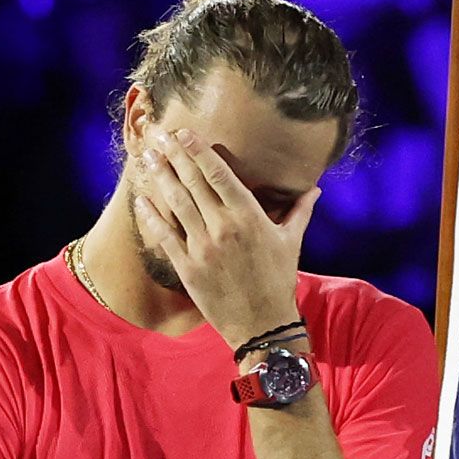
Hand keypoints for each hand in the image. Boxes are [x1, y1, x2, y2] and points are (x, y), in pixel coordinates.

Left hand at [134, 127, 321, 348]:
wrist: (263, 324)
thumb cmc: (280, 281)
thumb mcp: (291, 242)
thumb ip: (300, 211)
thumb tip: (316, 189)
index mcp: (250, 217)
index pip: (220, 175)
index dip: (200, 152)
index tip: (185, 134)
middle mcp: (224, 228)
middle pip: (194, 183)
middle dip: (175, 156)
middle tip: (160, 136)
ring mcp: (203, 247)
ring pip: (176, 203)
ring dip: (160, 177)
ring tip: (148, 158)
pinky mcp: (188, 267)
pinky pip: (164, 235)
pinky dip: (151, 215)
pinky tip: (142, 198)